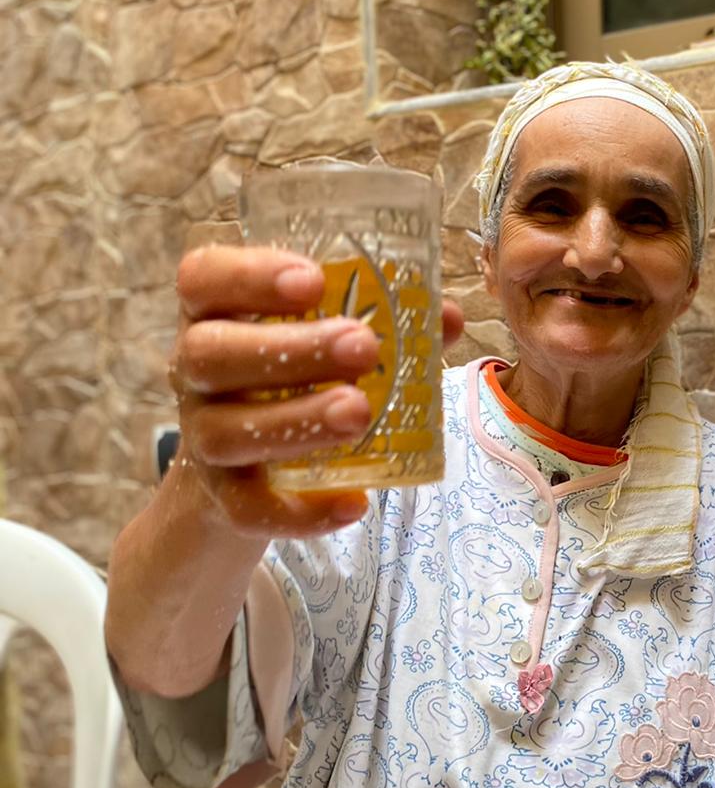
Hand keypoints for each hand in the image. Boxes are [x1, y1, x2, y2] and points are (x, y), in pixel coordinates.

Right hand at [168, 244, 463, 538]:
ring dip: (296, 422)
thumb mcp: (324, 345)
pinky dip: (300, 513)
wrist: (245, 475)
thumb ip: (384, 326)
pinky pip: (249, 510)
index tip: (313, 281)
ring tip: (359, 413)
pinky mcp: (222, 498)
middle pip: (210, 353)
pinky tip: (354, 503)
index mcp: (217, 316)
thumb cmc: (292, 384)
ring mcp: (202, 437)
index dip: (249, 274)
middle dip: (288, 349)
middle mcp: (194, 373)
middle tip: (363, 347)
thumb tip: (447, 317)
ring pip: (225, 432)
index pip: (203, 279)